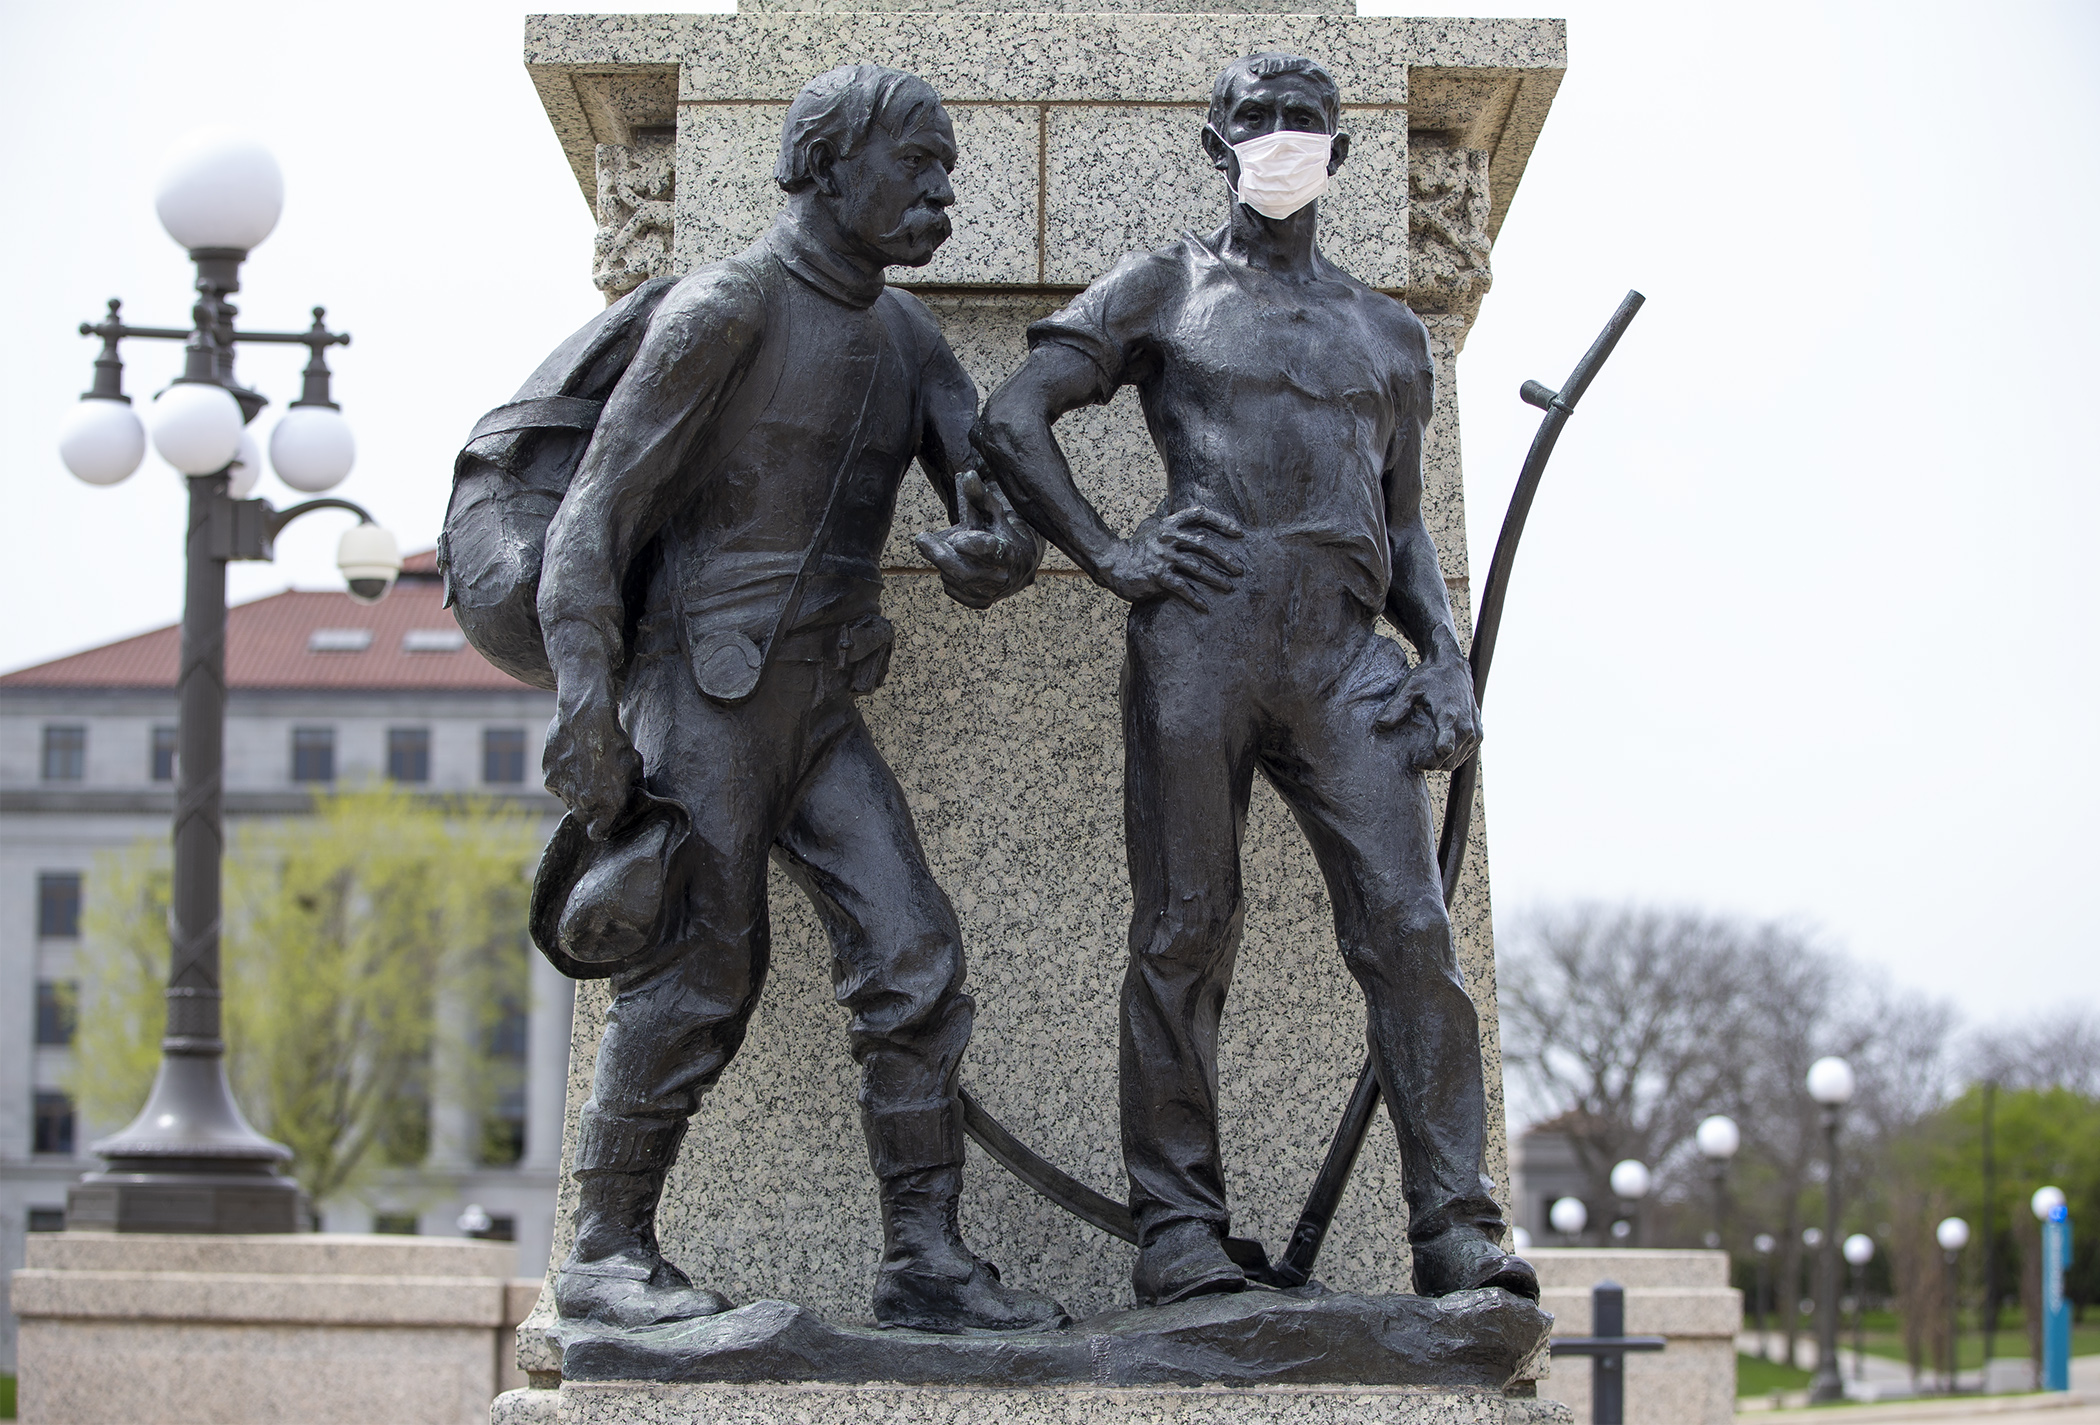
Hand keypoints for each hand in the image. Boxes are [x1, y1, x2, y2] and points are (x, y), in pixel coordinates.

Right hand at [542, 689, 641, 839]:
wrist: (586, 717)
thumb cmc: (616, 741)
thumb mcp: (634, 766)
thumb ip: (631, 788)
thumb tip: (632, 799)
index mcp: (609, 805)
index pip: (599, 834)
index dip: (602, 827)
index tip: (604, 819)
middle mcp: (585, 803)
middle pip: (584, 818)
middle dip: (591, 809)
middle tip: (597, 789)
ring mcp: (565, 792)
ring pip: (569, 801)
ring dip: (576, 793)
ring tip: (585, 769)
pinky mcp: (549, 778)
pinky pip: (556, 786)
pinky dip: (562, 779)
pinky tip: (572, 761)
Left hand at [914, 468, 1042, 609]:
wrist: (1019, 561)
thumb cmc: (1000, 530)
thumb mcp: (991, 512)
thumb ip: (978, 495)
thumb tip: (966, 476)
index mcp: (1012, 553)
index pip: (990, 550)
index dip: (972, 544)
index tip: (955, 536)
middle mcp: (1005, 577)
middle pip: (965, 572)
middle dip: (940, 555)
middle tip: (922, 539)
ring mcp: (993, 593)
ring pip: (956, 580)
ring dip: (943, 563)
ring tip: (940, 547)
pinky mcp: (982, 603)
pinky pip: (953, 591)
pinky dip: (946, 576)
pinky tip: (950, 564)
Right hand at [1097, 505, 1244, 610]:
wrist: (1112, 563)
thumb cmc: (1136, 548)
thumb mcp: (1151, 528)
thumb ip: (1166, 520)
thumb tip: (1173, 506)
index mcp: (1170, 525)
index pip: (1199, 514)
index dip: (1221, 521)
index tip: (1238, 532)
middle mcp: (1168, 538)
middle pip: (1204, 543)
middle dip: (1225, 557)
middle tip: (1240, 569)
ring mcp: (1163, 557)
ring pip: (1197, 567)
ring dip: (1216, 579)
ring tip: (1229, 587)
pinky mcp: (1157, 576)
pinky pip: (1182, 587)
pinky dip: (1195, 598)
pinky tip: (1205, 606)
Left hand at [1374, 655, 1480, 770]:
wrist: (1453, 667)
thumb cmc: (1429, 677)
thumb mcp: (1410, 687)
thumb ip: (1397, 707)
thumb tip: (1379, 726)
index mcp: (1448, 713)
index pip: (1448, 742)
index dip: (1435, 756)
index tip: (1420, 761)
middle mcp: (1465, 723)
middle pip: (1450, 758)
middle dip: (1431, 763)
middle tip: (1414, 760)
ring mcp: (1474, 729)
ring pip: (1457, 760)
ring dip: (1441, 763)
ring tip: (1423, 758)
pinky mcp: (1478, 733)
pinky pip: (1466, 754)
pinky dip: (1453, 758)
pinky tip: (1438, 753)